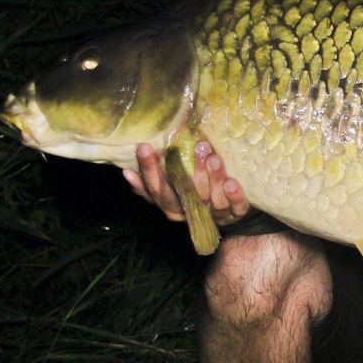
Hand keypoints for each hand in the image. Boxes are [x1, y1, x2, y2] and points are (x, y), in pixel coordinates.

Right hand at [123, 140, 249, 225]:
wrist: (230, 213)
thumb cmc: (195, 192)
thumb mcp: (171, 188)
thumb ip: (151, 182)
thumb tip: (126, 171)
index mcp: (171, 206)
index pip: (156, 190)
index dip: (150, 170)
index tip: (145, 146)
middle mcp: (191, 213)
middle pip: (185, 196)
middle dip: (186, 172)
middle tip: (193, 146)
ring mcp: (215, 216)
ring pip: (212, 201)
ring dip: (212, 179)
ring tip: (212, 157)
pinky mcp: (236, 215)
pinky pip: (236, 208)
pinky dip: (234, 196)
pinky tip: (231, 182)